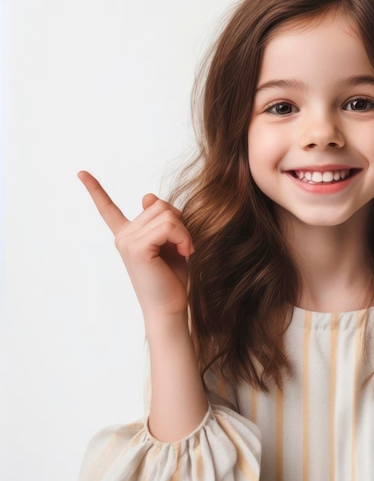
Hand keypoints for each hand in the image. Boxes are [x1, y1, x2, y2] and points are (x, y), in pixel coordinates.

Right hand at [78, 171, 193, 323]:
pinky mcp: (137, 248)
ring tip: (185, 250)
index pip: (108, 209)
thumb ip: (163, 220)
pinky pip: (169, 226)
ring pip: (166, 214)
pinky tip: (185, 252)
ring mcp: (126, 241)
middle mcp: (123, 236)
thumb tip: (147, 196)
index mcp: (128, 235)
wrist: (170, 307)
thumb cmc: (172, 279)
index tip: (81, 173)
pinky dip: (183, 237)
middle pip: (159, 205)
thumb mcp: (170, 242)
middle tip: (184, 245)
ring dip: (184, 231)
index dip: (95, 189)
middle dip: (180, 222)